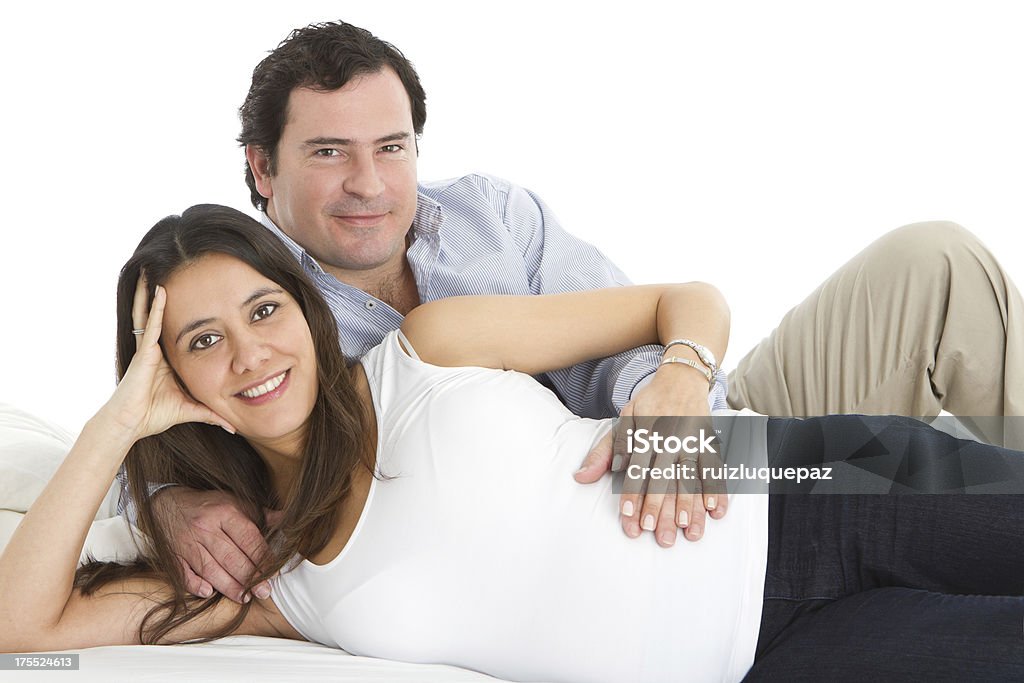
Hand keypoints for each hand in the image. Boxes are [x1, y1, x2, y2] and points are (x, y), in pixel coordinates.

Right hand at [98, 275, 235, 440]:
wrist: (130, 424)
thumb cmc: (153, 416)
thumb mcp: (190, 409)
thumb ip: (211, 414)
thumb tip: (233, 427)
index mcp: (165, 359)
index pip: (173, 329)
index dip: (179, 311)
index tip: (190, 293)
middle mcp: (155, 349)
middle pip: (158, 315)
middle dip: (160, 294)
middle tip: (165, 269)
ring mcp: (147, 348)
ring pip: (150, 313)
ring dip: (152, 291)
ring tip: (154, 267)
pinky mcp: (143, 352)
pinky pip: (151, 324)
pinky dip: (155, 307)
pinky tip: (159, 289)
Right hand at [152, 487, 272, 602]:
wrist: (167, 503)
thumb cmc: (209, 505)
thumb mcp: (235, 502)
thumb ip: (260, 514)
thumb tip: (288, 519)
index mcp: (225, 513)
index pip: (248, 539)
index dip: (263, 558)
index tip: (274, 573)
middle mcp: (206, 528)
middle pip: (231, 558)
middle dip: (250, 578)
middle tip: (264, 592)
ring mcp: (187, 543)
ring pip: (210, 569)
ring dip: (229, 586)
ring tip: (244, 597)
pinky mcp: (173, 555)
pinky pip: (184, 574)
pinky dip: (195, 585)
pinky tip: (208, 593)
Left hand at [574, 369, 726, 545]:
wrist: (682, 377)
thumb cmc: (648, 404)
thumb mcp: (623, 421)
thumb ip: (604, 452)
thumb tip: (580, 477)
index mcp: (644, 433)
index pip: (636, 468)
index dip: (632, 493)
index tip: (629, 516)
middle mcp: (668, 438)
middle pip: (664, 477)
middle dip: (661, 506)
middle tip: (658, 533)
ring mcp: (691, 440)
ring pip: (691, 476)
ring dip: (690, 504)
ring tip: (688, 530)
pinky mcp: (709, 442)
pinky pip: (715, 468)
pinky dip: (717, 489)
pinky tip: (716, 510)